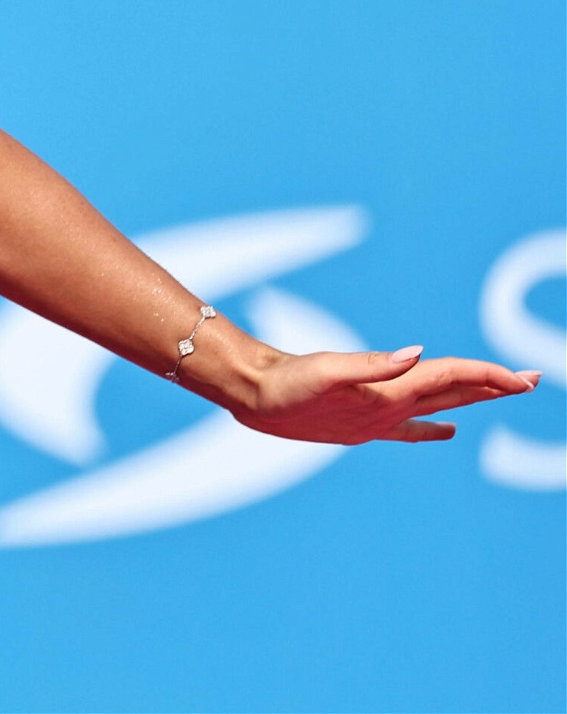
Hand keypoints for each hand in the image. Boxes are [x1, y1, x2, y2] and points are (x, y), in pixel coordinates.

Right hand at [237, 345, 540, 443]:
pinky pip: (411, 426)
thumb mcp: (326, 368)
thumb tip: (418, 355)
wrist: (252, 398)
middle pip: (454, 396)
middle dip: (495, 386)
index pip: (450, 380)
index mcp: (389, 395)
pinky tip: (447, 431)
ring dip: (471, 399)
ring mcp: (378, 421)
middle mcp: (391, 411)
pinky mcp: (362, 423)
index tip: (524, 377)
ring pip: (438, 407)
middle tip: (533, 379)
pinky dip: (433, 426)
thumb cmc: (285, 383)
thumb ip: (372, 364)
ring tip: (502, 392)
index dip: (488, 375)